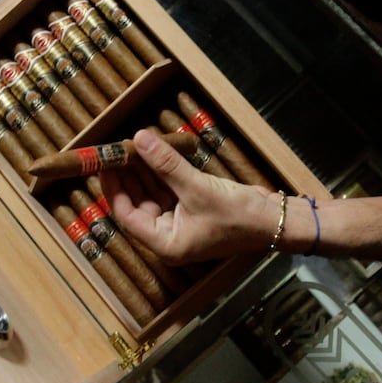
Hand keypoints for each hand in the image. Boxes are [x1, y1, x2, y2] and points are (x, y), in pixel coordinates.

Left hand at [99, 129, 277, 263]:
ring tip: (133, 147)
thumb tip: (139, 139)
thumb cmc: (238, 215)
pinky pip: (168, 192)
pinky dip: (161, 174)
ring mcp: (180, 224)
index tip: (105, 163)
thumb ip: (166, 164)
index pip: (126, 215)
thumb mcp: (198, 188)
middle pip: (136, 205)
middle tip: (118, 150)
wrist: (275, 221)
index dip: (113, 188)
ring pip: (151, 196)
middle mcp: (168, 237)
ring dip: (144, 173)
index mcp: (165, 243)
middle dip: (128, 177)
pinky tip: (154, 154)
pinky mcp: (191, 211)